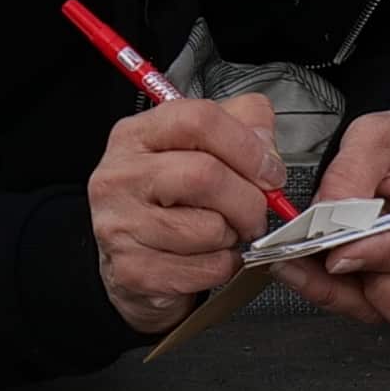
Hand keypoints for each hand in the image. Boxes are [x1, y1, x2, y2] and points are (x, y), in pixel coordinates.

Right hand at [90, 89, 292, 332]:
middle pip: (206, 175)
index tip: (269, 170)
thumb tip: (267, 148)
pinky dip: (223, 265)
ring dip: (234, 236)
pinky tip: (208, 256)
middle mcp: (120, 176)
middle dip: (249, 200)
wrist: (131, 257)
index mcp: (137, 136)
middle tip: (255, 212)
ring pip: (209, 228)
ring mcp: (120, 225)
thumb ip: (243, 126)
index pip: (198, 121)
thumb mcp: (203, 147)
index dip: (247, 147)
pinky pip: (207, 267)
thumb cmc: (171, 198)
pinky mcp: (132, 270)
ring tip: (223, 232)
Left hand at [277, 106, 389, 344]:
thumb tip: (326, 221)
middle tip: (328, 270)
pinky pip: (363, 304)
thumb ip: (349, 176)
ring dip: (338, 296)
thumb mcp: (374, 137)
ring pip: (388, 313)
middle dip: (374, 299)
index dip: (380, 257)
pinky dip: (328, 292)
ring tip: (296, 266)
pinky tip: (300, 268)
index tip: (337, 253)